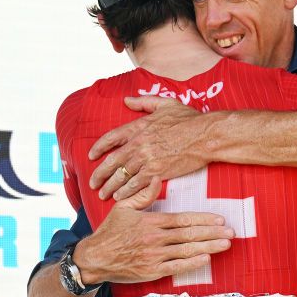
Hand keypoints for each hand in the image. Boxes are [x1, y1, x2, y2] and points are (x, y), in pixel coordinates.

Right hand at [75, 176, 233, 283]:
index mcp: (151, 221)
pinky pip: (176, 267)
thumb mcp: (122, 207)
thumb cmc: (110, 231)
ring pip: (187, 250)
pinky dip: (192, 263)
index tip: (220, 219)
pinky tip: (207, 259)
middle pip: (189, 234)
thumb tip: (157, 178)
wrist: (94, 258)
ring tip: (226, 244)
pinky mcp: (151, 271)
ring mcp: (154, 255)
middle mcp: (155, 238)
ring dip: (209, 247)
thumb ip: (142, 194)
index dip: (204, 219)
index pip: (183, 219)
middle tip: (232, 232)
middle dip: (213, 233)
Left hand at [88, 96, 221, 200]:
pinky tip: (120, 197)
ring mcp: (146, 159)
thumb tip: (127, 100)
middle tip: (92, 183)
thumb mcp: (166, 104)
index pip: (111, 138)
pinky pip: (135, 184)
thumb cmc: (190, 119)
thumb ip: (144, 102)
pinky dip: (125, 192)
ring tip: (103, 194)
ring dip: (110, 187)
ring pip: (121, 176)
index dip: (98, 148)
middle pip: (112, 161)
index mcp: (138, 127)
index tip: (92, 156)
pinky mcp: (156, 172)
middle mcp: (138, 144)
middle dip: (99, 174)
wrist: (205, 135)